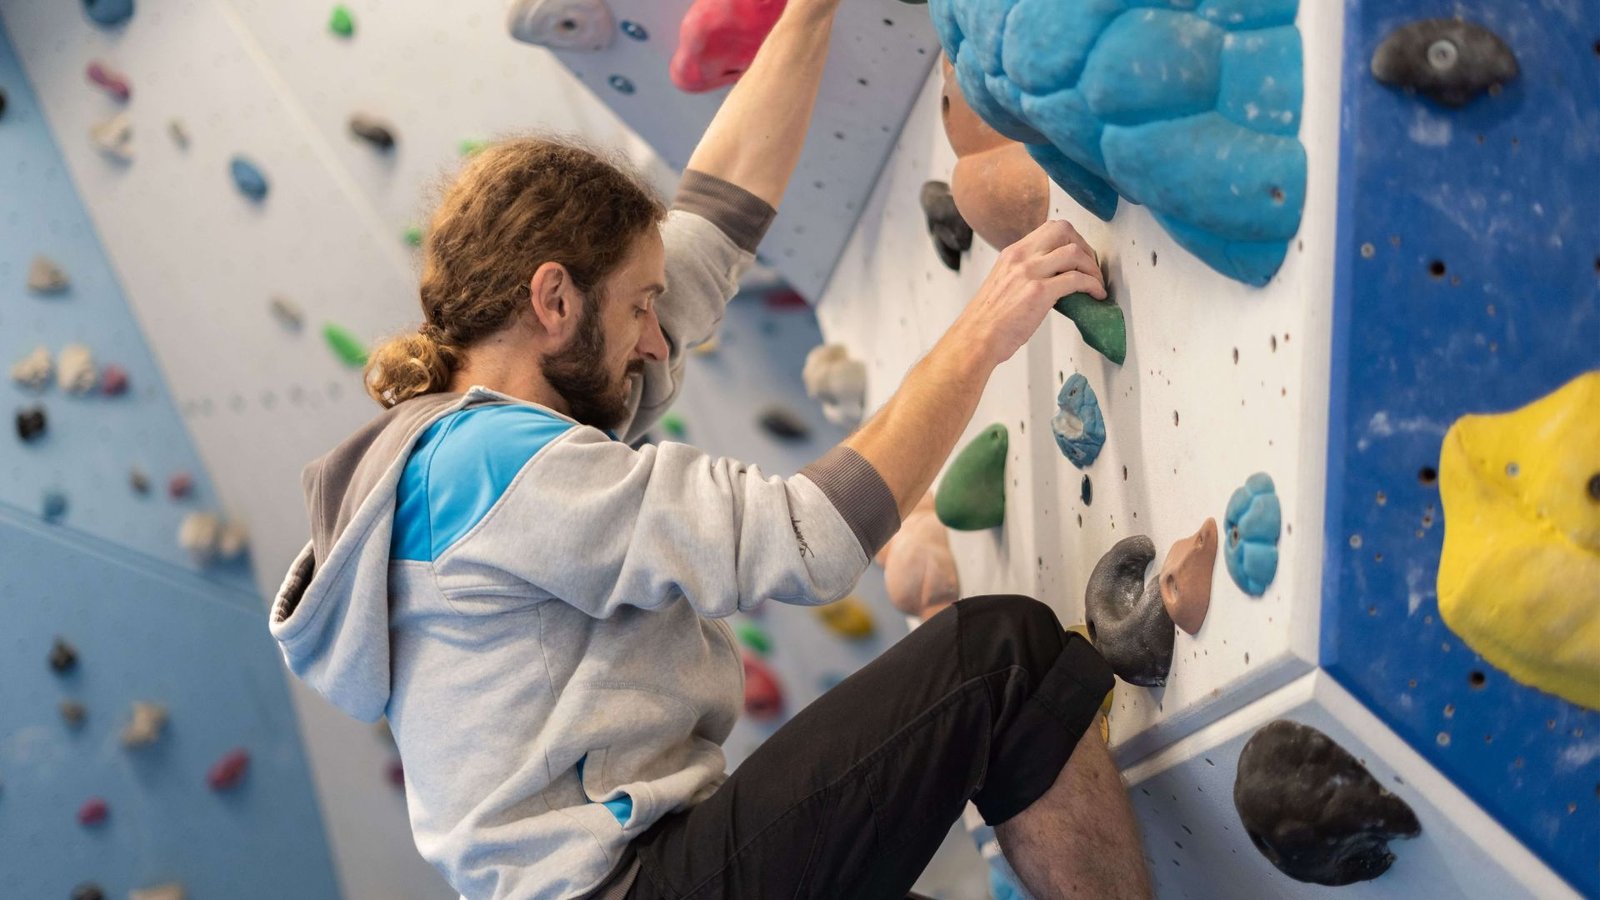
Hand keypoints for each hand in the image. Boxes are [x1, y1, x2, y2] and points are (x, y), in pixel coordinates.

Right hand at [953, 220, 1104, 366]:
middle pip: (1064, 230)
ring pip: (1074, 252)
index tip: (1080, 257)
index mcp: (1012, 254)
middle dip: (1085, 247)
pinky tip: (1095, 295)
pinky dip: (1093, 286)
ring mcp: (1029, 272)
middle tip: (1091, 267)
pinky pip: (1077, 279)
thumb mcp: (1004, 283)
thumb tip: (1051, 277)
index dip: (1072, 239)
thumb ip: (1024, 273)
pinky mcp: (1039, 292)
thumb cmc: (988, 320)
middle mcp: (1020, 257)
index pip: (1049, 229)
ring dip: (1092, 267)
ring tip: (1096, 283)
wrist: (975, 339)